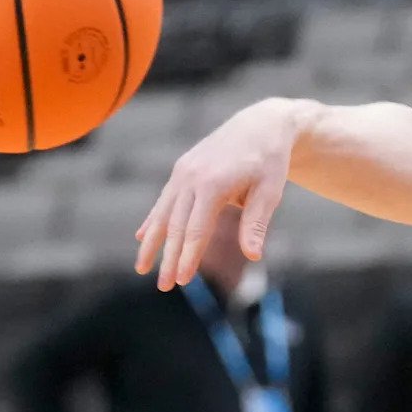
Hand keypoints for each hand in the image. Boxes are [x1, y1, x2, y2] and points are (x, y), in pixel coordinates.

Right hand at [134, 98, 302, 290]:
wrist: (262, 125)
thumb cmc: (269, 161)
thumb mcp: (270, 191)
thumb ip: (256, 222)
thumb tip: (253, 255)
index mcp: (214, 183)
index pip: (197, 229)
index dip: (188, 256)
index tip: (181, 281)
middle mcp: (193, 176)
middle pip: (177, 225)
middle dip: (168, 257)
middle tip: (164, 287)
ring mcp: (184, 171)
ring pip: (164, 212)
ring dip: (152, 241)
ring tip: (141, 268)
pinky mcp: (183, 168)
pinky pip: (165, 198)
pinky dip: (154, 218)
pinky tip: (141, 236)